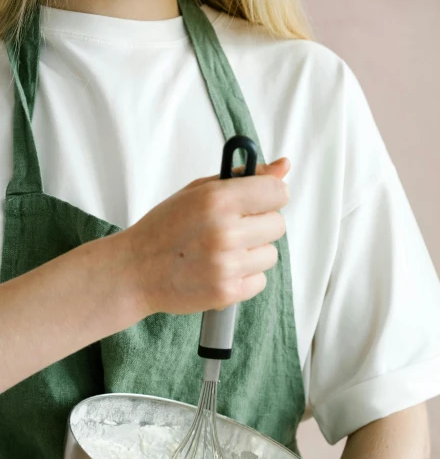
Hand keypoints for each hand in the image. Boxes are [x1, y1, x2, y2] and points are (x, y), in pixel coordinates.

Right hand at [119, 159, 289, 317]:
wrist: (135, 271)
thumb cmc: (164, 228)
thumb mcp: (198, 191)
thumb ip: (244, 177)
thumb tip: (283, 166)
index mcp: (218, 200)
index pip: (277, 192)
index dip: (270, 196)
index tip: (259, 202)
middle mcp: (225, 233)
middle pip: (277, 225)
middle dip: (259, 226)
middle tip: (232, 229)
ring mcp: (227, 265)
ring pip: (270, 255)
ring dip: (253, 253)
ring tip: (223, 252)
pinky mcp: (227, 292)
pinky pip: (260, 281)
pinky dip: (245, 277)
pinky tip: (221, 270)